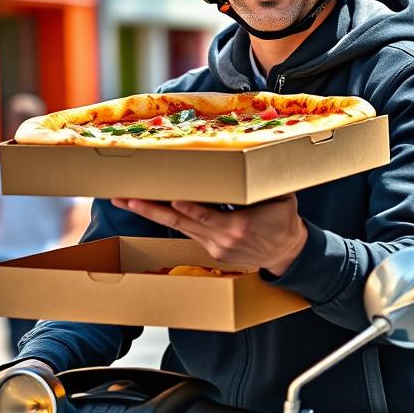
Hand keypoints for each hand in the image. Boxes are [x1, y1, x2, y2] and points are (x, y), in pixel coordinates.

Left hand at [112, 195, 307, 275]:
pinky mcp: (211, 252)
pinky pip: (189, 231)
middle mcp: (221, 239)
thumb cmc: (284, 221)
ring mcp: (214, 247)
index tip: (171, 199)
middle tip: (126, 198)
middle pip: (181, 222)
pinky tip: (151, 206)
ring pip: (179, 227)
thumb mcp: (281, 199)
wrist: (287, 254)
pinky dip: (171, 218)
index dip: (189, 208)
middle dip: (150, 209)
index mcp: (238, 227)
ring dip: (151, 213)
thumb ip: (264, 185)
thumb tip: (255, 158)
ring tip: (127, 200)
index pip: (207, 216)